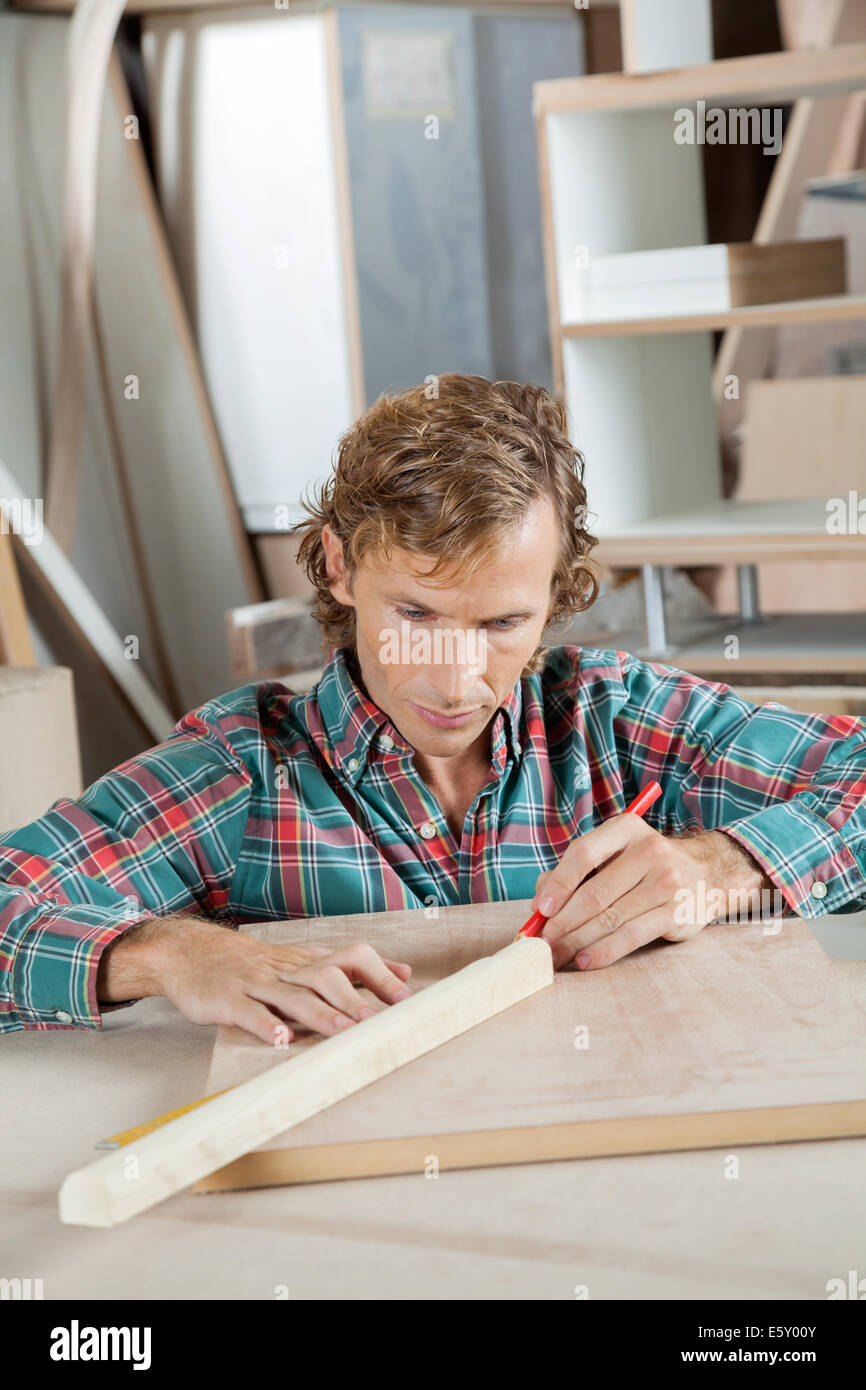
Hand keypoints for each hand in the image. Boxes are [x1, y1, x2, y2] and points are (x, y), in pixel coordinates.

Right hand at [98, 917, 412, 1044]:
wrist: (191, 953)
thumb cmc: (255, 964)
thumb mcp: (304, 960)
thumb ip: (352, 969)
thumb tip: (404, 972)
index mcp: (307, 960)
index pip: (351, 957)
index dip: (379, 976)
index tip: (407, 999)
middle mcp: (286, 969)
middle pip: (327, 977)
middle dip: (356, 1000)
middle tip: (382, 1024)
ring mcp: (256, 982)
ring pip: (292, 996)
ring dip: (320, 1015)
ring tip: (344, 1033)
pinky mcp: (227, 999)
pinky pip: (247, 1011)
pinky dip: (263, 1024)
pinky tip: (278, 1040)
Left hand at [531, 817, 768, 970]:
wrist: (707, 873)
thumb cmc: (646, 866)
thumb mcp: (616, 854)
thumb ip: (577, 872)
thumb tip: (540, 903)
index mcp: (626, 829)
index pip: (584, 854)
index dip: (558, 883)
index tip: (541, 908)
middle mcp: (648, 852)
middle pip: (594, 893)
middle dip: (561, 922)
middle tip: (541, 943)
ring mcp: (665, 883)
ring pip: (610, 918)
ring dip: (576, 941)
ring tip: (555, 956)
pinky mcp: (676, 913)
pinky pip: (631, 936)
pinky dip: (603, 951)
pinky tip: (584, 961)